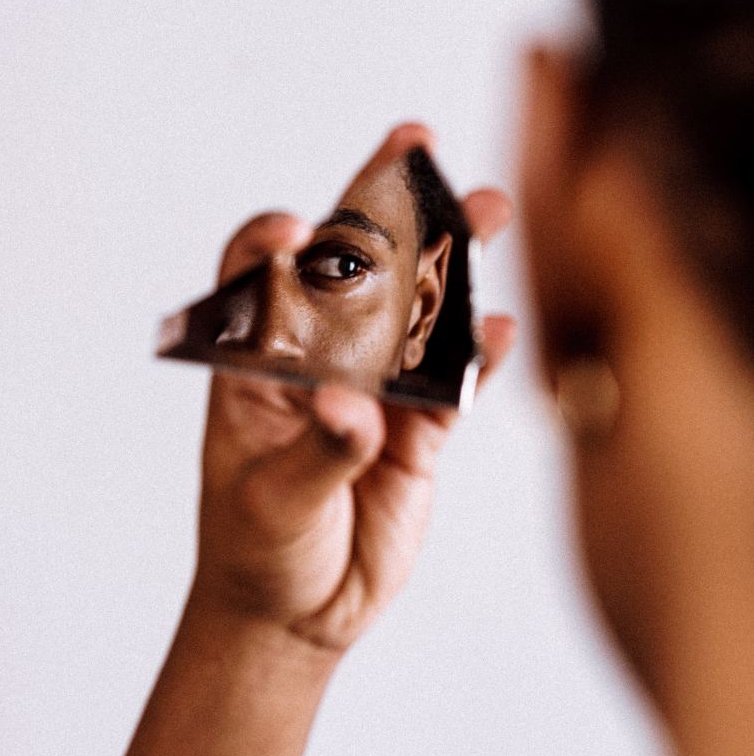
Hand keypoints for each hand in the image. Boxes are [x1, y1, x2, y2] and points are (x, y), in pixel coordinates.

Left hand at [191, 123, 514, 652]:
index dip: (273, 238)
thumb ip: (317, 452)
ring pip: (417, 307)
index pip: (259, 276)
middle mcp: (320, 357)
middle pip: (354, 264)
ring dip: (451, 259)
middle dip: (382, 204)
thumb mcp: (269, 501)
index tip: (295, 231)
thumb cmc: (255, 546)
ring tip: (484, 208)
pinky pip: (454, 379)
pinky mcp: (420, 426)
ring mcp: (376, 385)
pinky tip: (500, 328)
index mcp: (260, 361)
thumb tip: (352, 408)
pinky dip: (477, 355)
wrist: (297, 611)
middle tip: (415, 144)